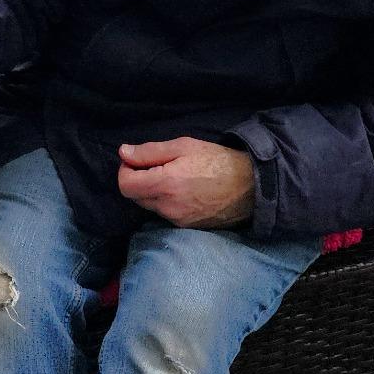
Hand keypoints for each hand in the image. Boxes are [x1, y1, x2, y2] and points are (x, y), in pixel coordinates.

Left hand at [117, 136, 253, 228]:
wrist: (251, 186)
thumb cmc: (217, 161)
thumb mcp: (183, 146)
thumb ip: (149, 151)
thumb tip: (123, 153)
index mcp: (165, 184)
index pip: (125, 185)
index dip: (125, 170)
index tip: (136, 161)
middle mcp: (168, 207)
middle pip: (135, 197)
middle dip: (138, 181)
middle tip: (156, 166)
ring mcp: (177, 220)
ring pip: (150, 206)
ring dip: (152, 192)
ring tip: (174, 177)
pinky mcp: (186, 228)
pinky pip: (165, 214)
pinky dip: (166, 202)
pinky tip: (183, 191)